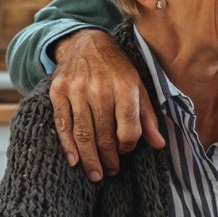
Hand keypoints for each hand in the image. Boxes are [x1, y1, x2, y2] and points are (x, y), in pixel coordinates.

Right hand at [49, 29, 164, 179]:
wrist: (85, 42)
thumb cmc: (116, 68)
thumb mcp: (138, 86)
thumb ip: (147, 116)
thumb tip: (159, 144)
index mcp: (124, 87)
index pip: (128, 128)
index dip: (128, 146)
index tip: (126, 151)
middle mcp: (100, 89)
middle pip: (104, 135)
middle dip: (109, 159)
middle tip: (111, 172)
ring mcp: (76, 90)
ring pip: (83, 134)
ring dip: (89, 159)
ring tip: (95, 174)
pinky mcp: (58, 91)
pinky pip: (63, 125)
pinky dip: (68, 146)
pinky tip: (74, 161)